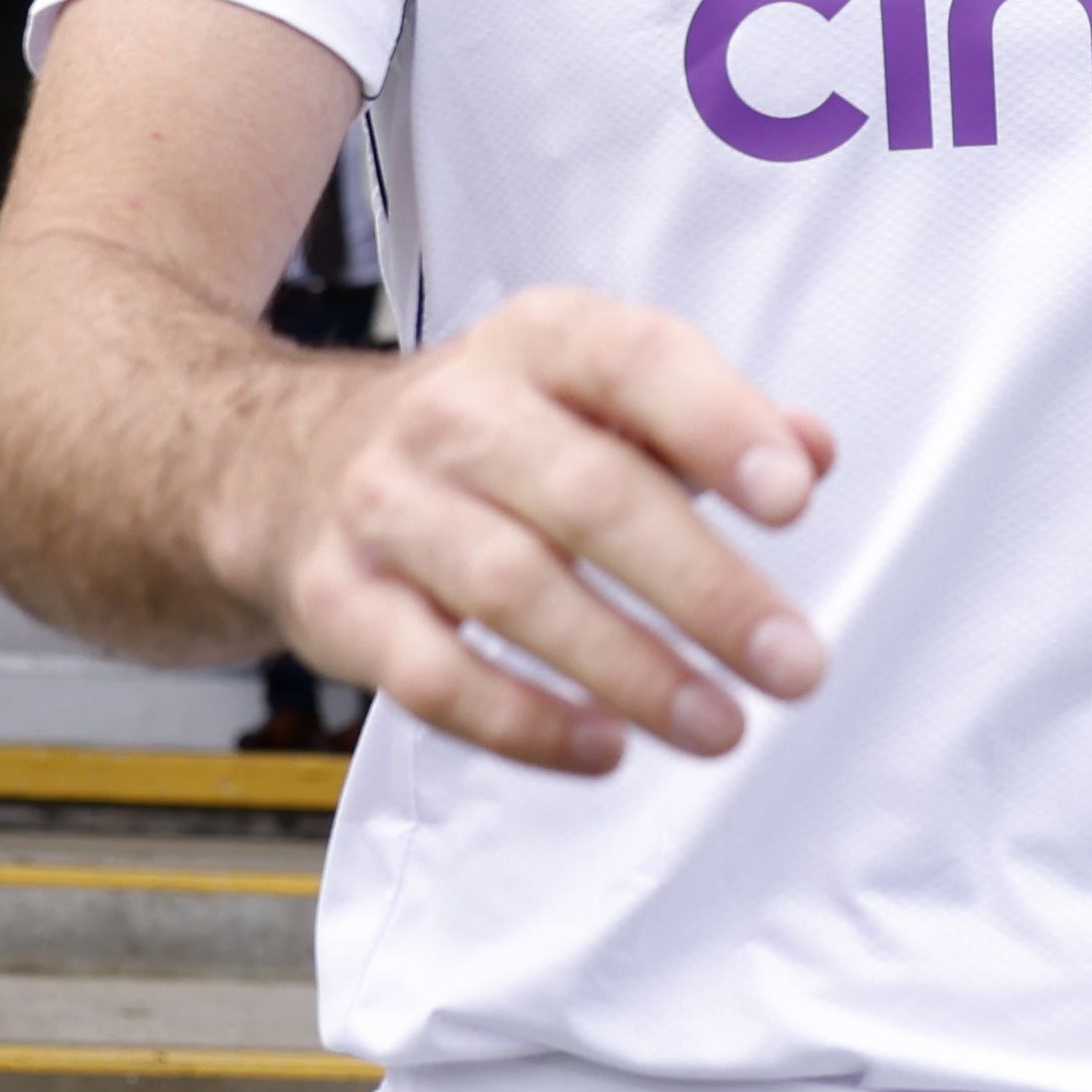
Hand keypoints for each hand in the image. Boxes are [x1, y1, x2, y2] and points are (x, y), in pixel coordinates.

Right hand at [236, 282, 841, 772]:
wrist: (279, 465)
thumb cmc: (487, 439)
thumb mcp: (590, 395)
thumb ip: (706, 425)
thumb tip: (812, 450)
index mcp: (537, 341)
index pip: (634, 360)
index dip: (717, 426)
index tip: (792, 500)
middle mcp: (455, 413)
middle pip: (587, 497)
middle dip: (703, 587)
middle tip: (795, 665)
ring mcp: (387, 508)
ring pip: (514, 590)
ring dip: (630, 668)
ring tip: (722, 727)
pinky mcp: (339, 604)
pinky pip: (432, 674)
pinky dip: (522, 720)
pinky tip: (605, 750)